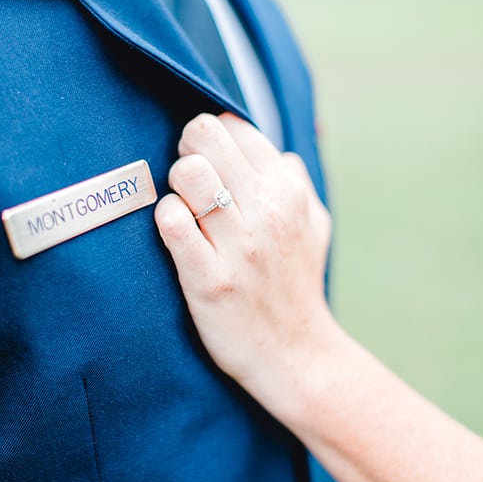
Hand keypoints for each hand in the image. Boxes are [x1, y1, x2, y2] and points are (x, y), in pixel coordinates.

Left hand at [155, 113, 332, 422]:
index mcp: (290, 190)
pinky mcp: (210, 280)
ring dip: (176, 185)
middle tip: (188, 178)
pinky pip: (172, 223)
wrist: (295, 354)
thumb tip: (273, 149)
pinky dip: (166, 219)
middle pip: (205, 136)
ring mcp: (240, 246)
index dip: (210, 138)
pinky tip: (176, 233)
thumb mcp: (316, 224)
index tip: (206, 162)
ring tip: (184, 208)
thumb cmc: (297, 283)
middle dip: (187, 149)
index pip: (233, 127)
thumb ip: (297, 180)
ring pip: (188, 173)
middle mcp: (269, 210)